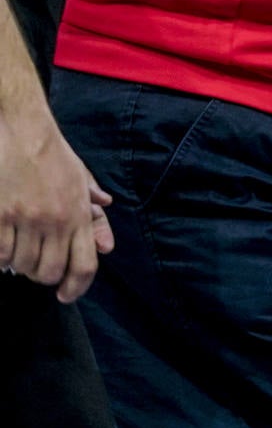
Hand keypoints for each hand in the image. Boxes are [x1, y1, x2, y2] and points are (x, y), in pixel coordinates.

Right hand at [0, 110, 113, 302]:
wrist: (25, 132)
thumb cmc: (53, 156)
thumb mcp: (80, 178)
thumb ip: (91, 212)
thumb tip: (105, 243)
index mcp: (78, 212)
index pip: (83, 264)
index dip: (76, 288)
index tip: (66, 295)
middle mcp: (54, 219)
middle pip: (48, 273)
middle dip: (42, 275)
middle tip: (38, 263)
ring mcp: (25, 219)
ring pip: (21, 266)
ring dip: (20, 263)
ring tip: (20, 245)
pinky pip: (0, 254)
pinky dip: (2, 254)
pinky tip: (4, 241)